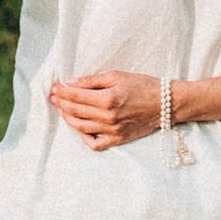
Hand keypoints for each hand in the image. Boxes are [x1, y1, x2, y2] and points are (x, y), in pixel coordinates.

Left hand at [48, 70, 163, 151]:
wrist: (165, 103)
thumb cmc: (143, 86)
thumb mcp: (117, 76)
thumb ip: (92, 80)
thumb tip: (71, 83)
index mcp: (107, 99)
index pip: (76, 96)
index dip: (62, 92)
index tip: (55, 87)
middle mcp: (107, 117)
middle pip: (75, 111)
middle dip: (61, 103)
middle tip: (54, 97)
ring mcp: (112, 131)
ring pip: (81, 127)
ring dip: (68, 118)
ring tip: (63, 110)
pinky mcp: (118, 139)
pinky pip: (95, 144)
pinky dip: (84, 138)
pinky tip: (80, 128)